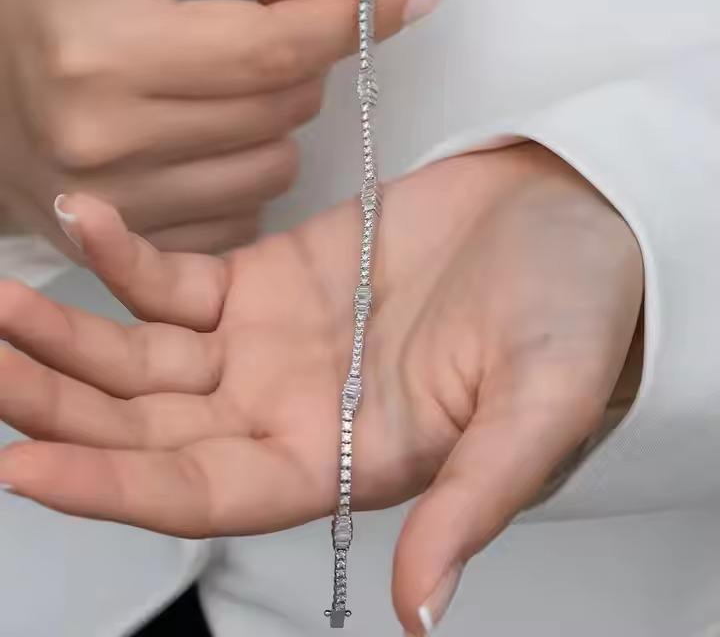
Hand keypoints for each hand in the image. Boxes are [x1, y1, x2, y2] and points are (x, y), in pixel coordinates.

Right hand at [0, 0, 427, 255]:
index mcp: (103, 50)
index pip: (275, 48)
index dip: (354, 17)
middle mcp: (104, 140)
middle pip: (281, 111)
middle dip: (297, 63)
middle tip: (258, 30)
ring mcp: (115, 207)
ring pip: (273, 169)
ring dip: (273, 122)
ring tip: (217, 84)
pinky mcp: (128, 245)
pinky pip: (242, 218)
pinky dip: (243, 174)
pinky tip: (202, 137)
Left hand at [0, 143, 642, 633]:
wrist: (565, 219)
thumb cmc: (571, 313)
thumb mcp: (537, 409)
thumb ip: (474, 502)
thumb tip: (420, 613)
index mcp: (344, 462)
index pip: (205, 496)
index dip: (116, 492)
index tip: (24, 470)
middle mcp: (288, 410)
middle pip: (147, 432)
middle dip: (58, 410)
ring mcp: (267, 343)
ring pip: (140, 357)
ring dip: (67, 336)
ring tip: (0, 303)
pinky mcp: (268, 277)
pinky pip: (175, 279)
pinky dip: (124, 257)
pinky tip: (83, 220)